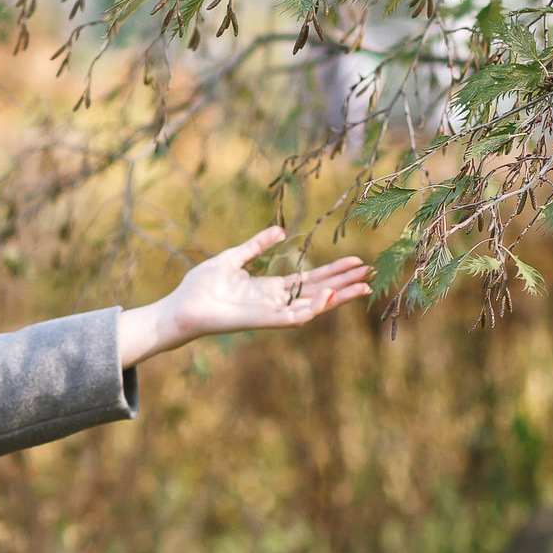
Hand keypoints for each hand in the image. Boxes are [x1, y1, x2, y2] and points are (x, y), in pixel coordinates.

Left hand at [116, 225, 371, 366]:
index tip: (356, 261)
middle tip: (371, 274)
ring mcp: (270, 313)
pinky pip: (292, 317)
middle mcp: (274, 302)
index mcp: (269, 288)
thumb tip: (279, 230)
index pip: (310, 280)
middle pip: (318, 292)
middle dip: (344, 283)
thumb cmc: (201, 285)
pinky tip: (329, 296)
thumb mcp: (233, 258)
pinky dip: (311, 308)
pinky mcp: (262, 321)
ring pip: (312, 306)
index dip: (333, 271)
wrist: (181, 306)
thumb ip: (255, 245)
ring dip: (337, 298)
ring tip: (362, 288)